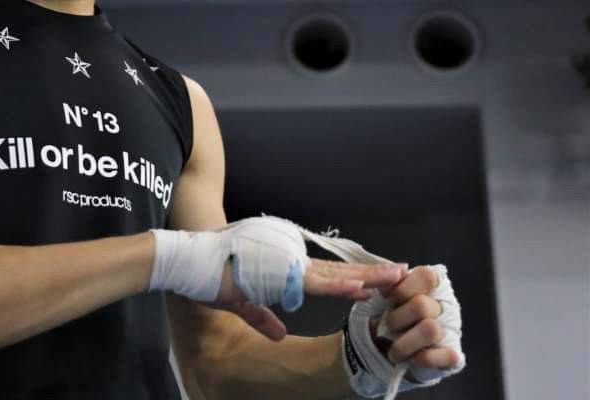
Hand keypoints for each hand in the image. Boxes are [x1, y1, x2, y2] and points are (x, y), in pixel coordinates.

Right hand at [205, 257, 407, 340]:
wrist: (191, 261)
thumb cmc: (213, 276)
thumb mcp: (242, 301)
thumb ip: (262, 316)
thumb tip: (277, 334)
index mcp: (286, 270)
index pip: (328, 274)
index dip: (355, 276)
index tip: (382, 278)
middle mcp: (291, 263)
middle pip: (339, 270)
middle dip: (372, 273)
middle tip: (404, 272)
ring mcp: (286, 265)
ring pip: (333, 274)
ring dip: (364, 277)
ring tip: (393, 278)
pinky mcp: (277, 272)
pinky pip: (313, 281)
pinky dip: (337, 285)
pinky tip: (359, 287)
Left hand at [368, 266, 463, 378]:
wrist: (382, 351)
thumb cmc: (383, 318)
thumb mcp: (380, 297)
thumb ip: (387, 281)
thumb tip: (397, 269)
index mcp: (429, 286)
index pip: (427, 276)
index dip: (402, 289)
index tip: (385, 299)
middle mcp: (444, 305)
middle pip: (421, 305)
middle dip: (396, 319)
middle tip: (387, 327)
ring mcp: (451, 330)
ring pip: (431, 329)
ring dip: (404, 343)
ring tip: (394, 349)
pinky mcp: (454, 356)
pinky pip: (445, 356)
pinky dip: (422, 358)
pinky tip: (411, 358)